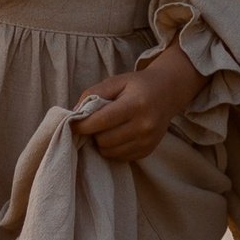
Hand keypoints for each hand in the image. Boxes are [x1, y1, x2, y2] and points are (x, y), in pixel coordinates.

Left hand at [75, 42, 202, 162]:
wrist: (168, 93)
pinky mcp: (147, 151)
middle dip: (93, 133)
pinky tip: (116, 135)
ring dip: (101, 142)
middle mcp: (144, 125)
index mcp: (137, 104)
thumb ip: (94, 93)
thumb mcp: (116, 81)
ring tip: (105, 129)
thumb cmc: (138, 85)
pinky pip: (118, 158)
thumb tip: (75, 113)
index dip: (83, 125)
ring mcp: (147, 141)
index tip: (72, 124)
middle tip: (93, 123)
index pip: (102, 120)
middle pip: (104, 140)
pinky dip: (111, 149)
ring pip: (109, 152)